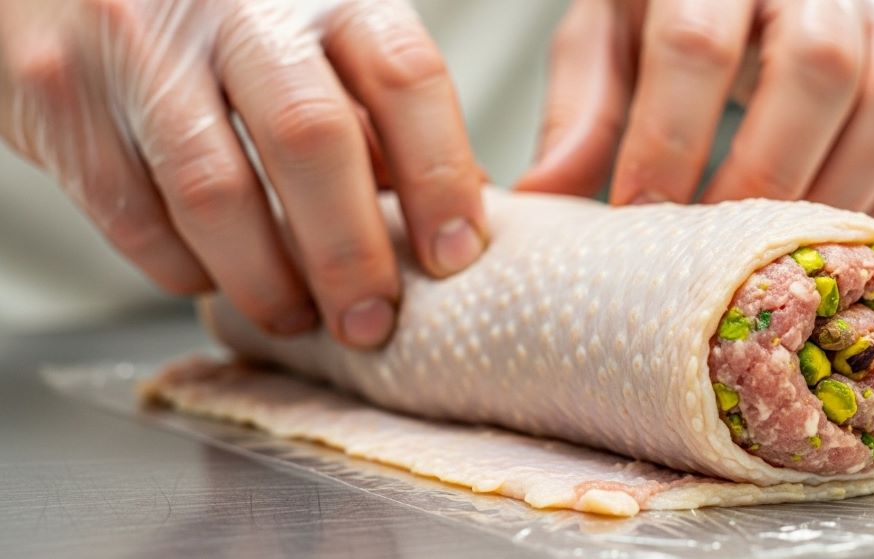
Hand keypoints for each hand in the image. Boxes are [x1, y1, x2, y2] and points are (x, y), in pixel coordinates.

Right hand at [0, 0, 487, 346]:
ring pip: (215, 193)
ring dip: (266, 281)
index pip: (404, 76)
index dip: (440, 177)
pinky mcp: (61, 95)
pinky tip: (214, 278)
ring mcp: (139, 46)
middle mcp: (233, 7)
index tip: (455, 256)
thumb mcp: (311, 36)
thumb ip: (374, 112)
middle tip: (372, 322)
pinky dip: (185, 269)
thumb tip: (451, 208)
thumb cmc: (218, 18)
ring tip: (297, 318)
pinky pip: (133, 216)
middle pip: (312, 139)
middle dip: (350, 254)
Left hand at [517, 0, 873, 229]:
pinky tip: (830, 239)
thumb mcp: (608, 42)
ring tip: (771, 255)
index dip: (666, 138)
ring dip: (832, 193)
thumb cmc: (667, 14)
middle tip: (709, 251)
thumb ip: (583, 112)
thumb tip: (544, 197)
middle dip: (757, 173)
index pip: (696, 40)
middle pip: (814, 66)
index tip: (638, 214)